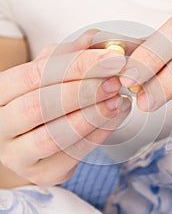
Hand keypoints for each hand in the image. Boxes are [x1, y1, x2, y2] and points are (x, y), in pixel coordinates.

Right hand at [0, 30, 130, 185]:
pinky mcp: (41, 175)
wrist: (33, 136)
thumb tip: (93, 38)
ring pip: (54, 136)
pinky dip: (98, 135)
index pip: (33, 75)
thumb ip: (69, 54)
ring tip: (118, 99)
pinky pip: (71, 156)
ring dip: (92, 116)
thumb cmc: (42, 98)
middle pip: (40, 106)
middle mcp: (0, 127)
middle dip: (84, 92)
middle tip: (116, 81)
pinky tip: (116, 117)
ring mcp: (17, 156)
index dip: (75, 65)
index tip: (111, 58)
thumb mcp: (50, 70)